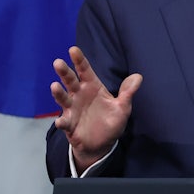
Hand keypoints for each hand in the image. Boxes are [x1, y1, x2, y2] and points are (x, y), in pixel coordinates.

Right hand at [50, 46, 142, 172]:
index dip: (79, 60)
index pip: (85, 70)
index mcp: (92, 87)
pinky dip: (61, 121)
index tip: (73, 49)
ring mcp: (72, 109)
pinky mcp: (70, 125)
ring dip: (58, 93)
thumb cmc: (110, 121)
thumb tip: (138, 77)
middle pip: (70, 81)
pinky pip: (64, 122)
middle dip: (64, 72)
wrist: (102, 144)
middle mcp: (79, 95)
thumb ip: (127, 93)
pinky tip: (60, 121)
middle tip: (58, 62)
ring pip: (63, 98)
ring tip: (54, 86)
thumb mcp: (122, 107)